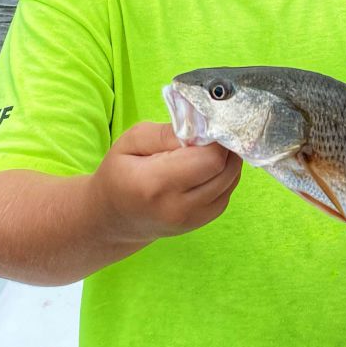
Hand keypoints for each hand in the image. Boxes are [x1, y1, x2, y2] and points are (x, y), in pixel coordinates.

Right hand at [89, 122, 241, 245]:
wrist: (114, 219)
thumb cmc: (119, 175)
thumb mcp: (131, 142)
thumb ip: (166, 132)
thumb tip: (201, 127)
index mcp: (155, 184)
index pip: (210, 158)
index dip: (214, 137)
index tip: (205, 124)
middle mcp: (178, 207)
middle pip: (226, 169)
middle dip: (223, 145)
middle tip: (208, 134)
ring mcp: (193, 219)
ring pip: (231, 180)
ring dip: (226, 159)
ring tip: (206, 148)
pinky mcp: (202, 222)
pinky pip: (228, 192)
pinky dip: (224, 174)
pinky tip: (206, 166)